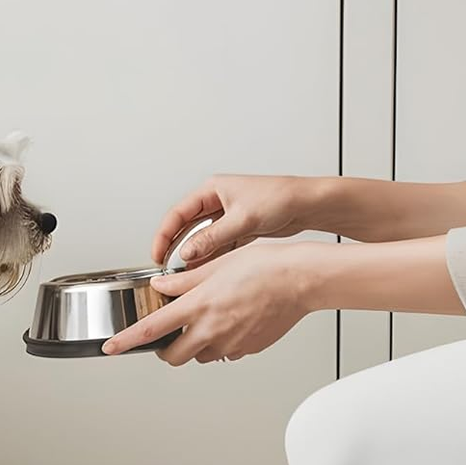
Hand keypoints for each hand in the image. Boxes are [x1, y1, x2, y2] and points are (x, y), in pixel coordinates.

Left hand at [103, 241, 321, 365]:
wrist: (299, 280)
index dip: (126, 342)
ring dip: (194, 344)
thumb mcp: (214, 266)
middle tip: (167, 334)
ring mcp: (231, 344)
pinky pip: (225, 352)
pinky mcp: (248, 349)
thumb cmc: (263, 267)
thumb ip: (182, 281)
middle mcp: (211, 330)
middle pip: (173, 356)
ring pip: (200, 355)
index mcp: (198, 307)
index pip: (150, 330)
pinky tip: (230, 321)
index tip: (111, 348)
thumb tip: (160, 286)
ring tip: (206, 319)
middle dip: (165, 348)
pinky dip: (220, 342)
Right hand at [151, 174, 316, 267]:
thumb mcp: (242, 219)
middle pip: (187, 226)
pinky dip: (211, 258)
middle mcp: (217, 201)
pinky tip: (206, 272)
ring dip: (195, 255)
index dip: (164, 235)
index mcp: (212, 189)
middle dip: (176, 247)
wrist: (308, 204)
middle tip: (166, 267)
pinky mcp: (239, 229)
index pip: (178, 213)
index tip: (157, 254)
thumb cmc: (279, 198)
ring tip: (186, 274)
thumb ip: (212, 238)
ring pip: (202, 238)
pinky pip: (218, 245)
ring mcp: (228, 216)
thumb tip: (187, 252)